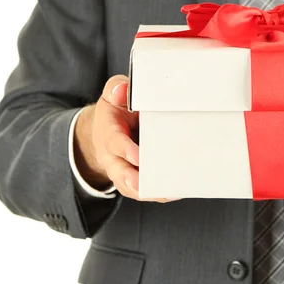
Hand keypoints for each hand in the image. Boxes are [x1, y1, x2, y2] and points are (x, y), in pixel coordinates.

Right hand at [73, 75, 178, 202]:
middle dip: (134, 179)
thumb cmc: (116, 110)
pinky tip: (176, 191)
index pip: (115, 143)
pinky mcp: (133, 179)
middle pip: (120, 172)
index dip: (126, 151)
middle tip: (150, 184)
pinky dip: (158, 194)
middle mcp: (112, 157)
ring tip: (171, 191)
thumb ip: (117, 89)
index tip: (138, 157)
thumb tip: (123, 91)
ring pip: (132, 187)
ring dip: (150, 191)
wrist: (107, 129)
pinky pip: (143, 191)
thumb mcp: (113, 94)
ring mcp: (122, 170)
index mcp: (108, 133)